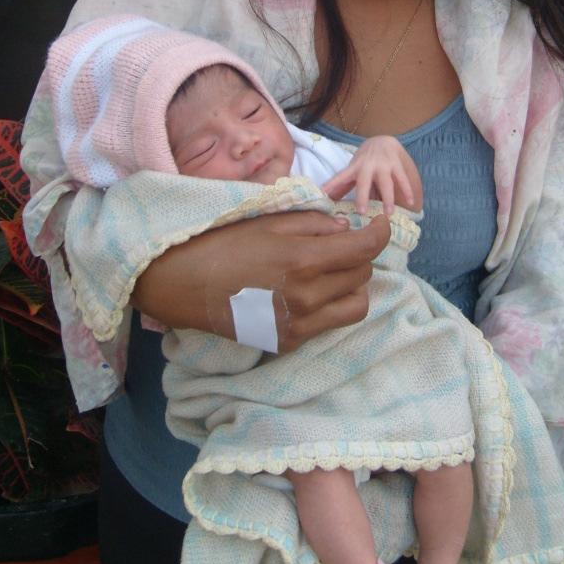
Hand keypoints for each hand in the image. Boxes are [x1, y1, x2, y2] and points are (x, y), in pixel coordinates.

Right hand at [131, 210, 390, 351]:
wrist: (182, 284)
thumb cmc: (222, 243)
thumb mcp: (269, 221)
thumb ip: (314, 224)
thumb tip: (347, 229)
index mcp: (304, 260)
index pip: (366, 249)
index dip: (381, 232)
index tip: (381, 223)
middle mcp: (308, 296)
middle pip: (363, 275)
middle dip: (359, 255)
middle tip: (341, 243)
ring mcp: (300, 324)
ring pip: (356, 305)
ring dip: (352, 285)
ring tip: (331, 271)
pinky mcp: (289, 342)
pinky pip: (330, 324)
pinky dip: (330, 306)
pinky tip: (309, 292)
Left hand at [321, 136, 422, 215]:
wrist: (382, 140)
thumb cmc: (364, 161)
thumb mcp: (352, 170)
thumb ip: (341, 185)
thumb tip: (325, 198)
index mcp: (354, 168)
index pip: (341, 177)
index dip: (333, 186)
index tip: (324, 195)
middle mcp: (368, 166)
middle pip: (364, 182)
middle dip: (363, 196)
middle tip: (361, 212)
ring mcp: (384, 165)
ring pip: (386, 182)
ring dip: (388, 197)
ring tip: (388, 213)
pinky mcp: (396, 165)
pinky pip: (402, 179)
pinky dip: (407, 190)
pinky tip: (411, 202)